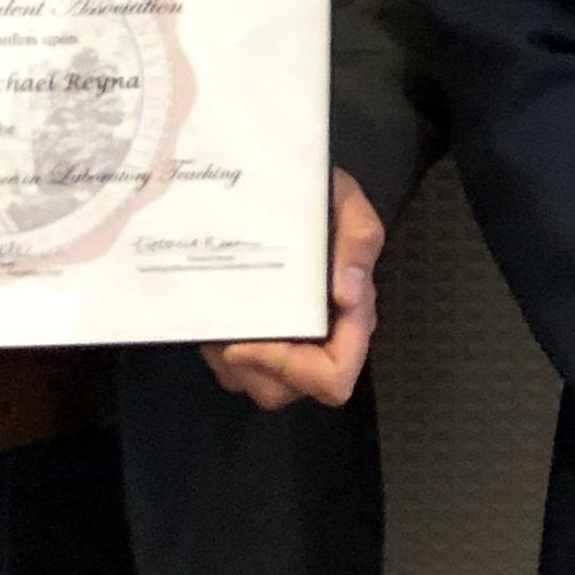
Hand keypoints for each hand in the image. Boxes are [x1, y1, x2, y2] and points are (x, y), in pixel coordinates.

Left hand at [202, 169, 387, 409]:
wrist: (284, 184)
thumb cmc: (319, 196)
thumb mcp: (345, 202)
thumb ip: (359, 241)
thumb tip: (350, 296)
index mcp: (349, 317)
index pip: (335, 375)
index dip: (296, 367)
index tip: (256, 336)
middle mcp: (319, 339)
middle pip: (289, 390)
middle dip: (256, 364)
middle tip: (232, 327)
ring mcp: (284, 344)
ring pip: (256, 385)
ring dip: (232, 358)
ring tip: (220, 316)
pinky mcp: (253, 340)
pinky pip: (233, 371)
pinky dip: (219, 349)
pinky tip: (215, 310)